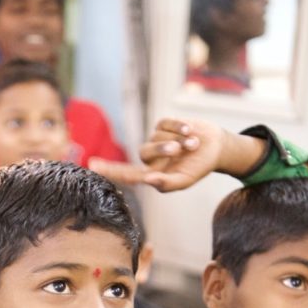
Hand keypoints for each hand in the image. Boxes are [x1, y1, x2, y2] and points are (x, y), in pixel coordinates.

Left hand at [91, 118, 267, 191]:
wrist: (215, 147)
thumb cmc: (198, 168)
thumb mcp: (185, 180)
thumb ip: (167, 184)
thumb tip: (148, 181)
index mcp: (151, 174)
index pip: (127, 174)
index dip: (110, 170)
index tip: (92, 164)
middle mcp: (151, 158)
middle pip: (145, 151)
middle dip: (163, 148)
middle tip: (182, 149)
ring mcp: (156, 140)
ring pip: (157, 136)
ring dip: (178, 138)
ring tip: (194, 144)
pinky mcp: (164, 125)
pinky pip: (166, 123)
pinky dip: (179, 126)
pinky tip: (191, 131)